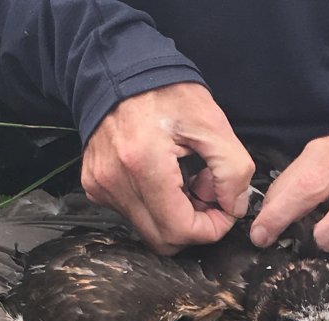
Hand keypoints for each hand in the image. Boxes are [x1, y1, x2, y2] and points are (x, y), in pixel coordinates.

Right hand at [81, 83, 254, 254]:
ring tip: (186, 181)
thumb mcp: (213, 123)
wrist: (121, 71)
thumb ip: (233, 171)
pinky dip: (156, 208)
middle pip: (163, 241)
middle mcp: (115, 181)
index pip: (180, 230)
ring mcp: (101, 186)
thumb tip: (232, 208)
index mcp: (144, 164)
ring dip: (175, 217)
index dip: (211, 229)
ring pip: (148, 231)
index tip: (224, 209)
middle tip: (207, 194)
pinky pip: (132, 216)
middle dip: (194, 226)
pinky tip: (166, 179)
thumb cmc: (166, 92)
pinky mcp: (95, 186)